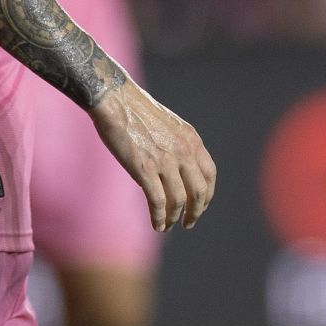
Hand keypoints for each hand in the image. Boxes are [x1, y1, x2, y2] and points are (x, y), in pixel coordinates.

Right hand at [89, 82, 216, 231]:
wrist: (116, 100)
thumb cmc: (137, 111)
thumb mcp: (170, 125)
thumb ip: (179, 146)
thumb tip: (179, 171)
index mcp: (191, 140)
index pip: (210, 174)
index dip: (208, 195)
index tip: (201, 206)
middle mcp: (183, 151)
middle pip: (199, 192)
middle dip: (196, 211)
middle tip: (188, 223)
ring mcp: (165, 161)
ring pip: (179, 200)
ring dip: (175, 218)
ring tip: (168, 225)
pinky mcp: (144, 169)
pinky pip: (158, 201)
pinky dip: (159, 217)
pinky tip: (157, 224)